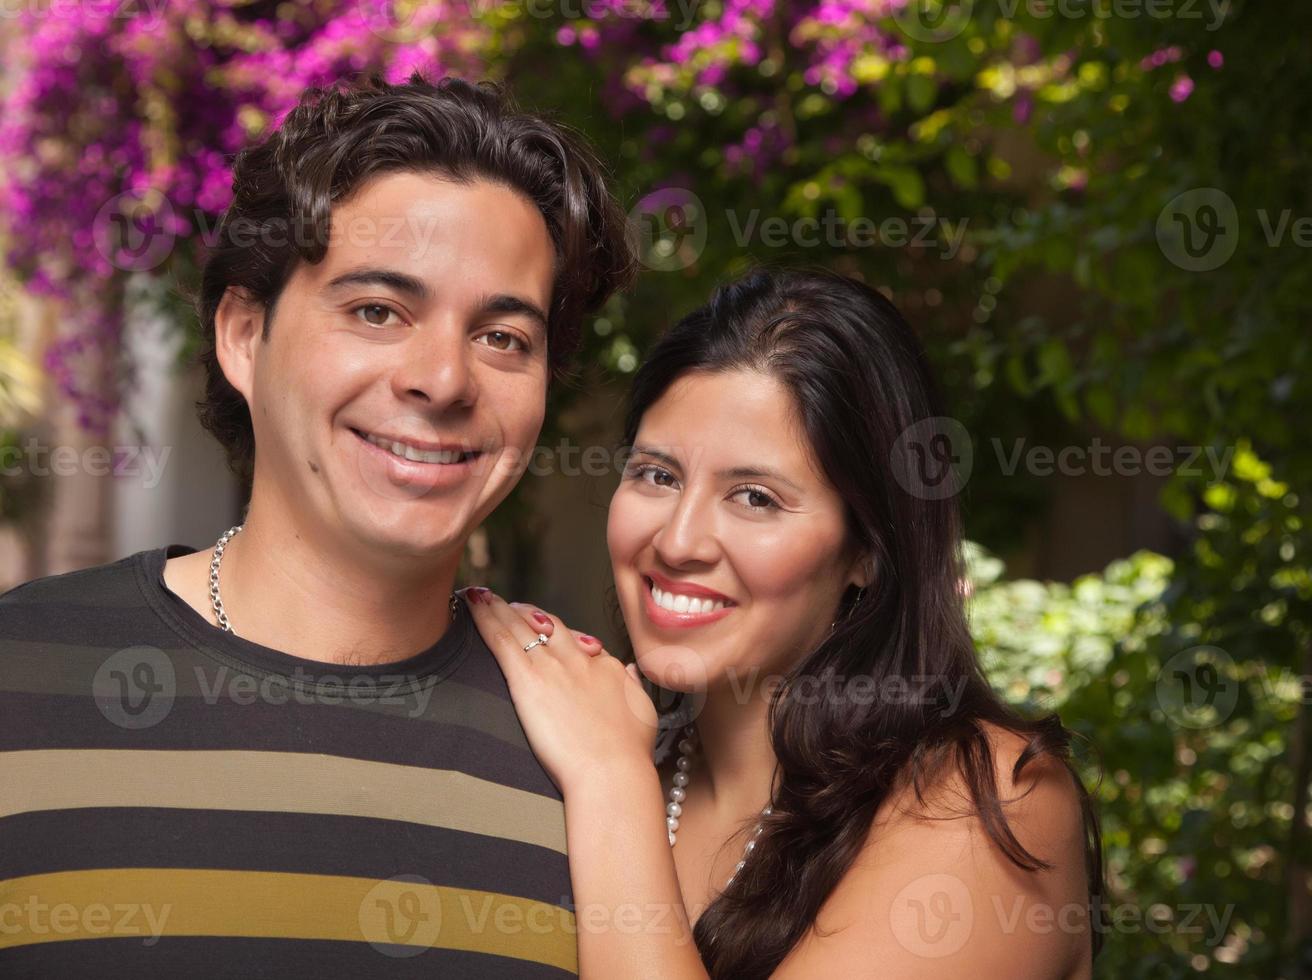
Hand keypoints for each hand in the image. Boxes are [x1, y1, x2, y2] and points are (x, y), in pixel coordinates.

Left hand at [461, 587, 658, 796]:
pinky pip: (502, 641)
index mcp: (604, 668)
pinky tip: (472, 607)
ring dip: (498, 608)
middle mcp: (577, 660)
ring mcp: (552, 668)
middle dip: (525, 612)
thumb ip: (632, 686)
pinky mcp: (528, 681)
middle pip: (547, 625)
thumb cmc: (628, 753)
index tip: (546, 630)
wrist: (612, 770)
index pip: (577, 642)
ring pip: (520, 626)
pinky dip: (485, 619)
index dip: (558, 633)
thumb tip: (628, 671)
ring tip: (481, 596)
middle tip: (509, 604)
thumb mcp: (642, 712)